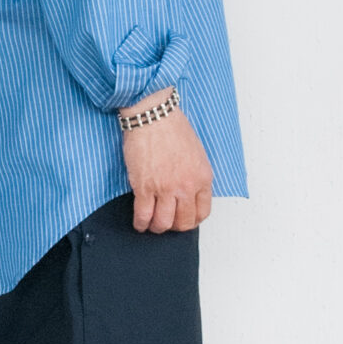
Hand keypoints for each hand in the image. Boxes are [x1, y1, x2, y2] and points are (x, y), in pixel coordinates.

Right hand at [122, 95, 213, 232]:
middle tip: (167, 223)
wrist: (153, 115)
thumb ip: (195, 175)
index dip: (192, 220)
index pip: (202, 212)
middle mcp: (186, 186)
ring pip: (163, 223)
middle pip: (183, 222)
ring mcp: (165, 189)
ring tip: (152, 225)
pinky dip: (141, 223)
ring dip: (157, 228)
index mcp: (202, 177)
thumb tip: (188, 192)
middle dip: (174, 227)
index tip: (184, 219)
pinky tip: (139, 222)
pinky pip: (143, 215)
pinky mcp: (144, 187)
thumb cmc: (172, 127)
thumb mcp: (196, 153)